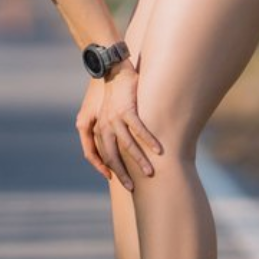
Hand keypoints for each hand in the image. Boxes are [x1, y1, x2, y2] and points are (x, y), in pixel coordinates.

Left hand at [76, 68, 163, 191]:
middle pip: (112, 155)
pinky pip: (139, 129)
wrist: (113, 70)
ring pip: (127, 145)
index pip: (101, 155)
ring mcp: (115, 118)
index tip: (117, 180)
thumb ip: (111, 130)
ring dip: (139, 160)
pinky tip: (159, 150)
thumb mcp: (107, 114)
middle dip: (122, 173)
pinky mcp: (127, 109)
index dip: (107, 169)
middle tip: (132, 187)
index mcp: (99, 129)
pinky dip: (149, 140)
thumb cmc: (113, 95)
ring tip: (150, 172)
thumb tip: (122, 148)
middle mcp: (104, 126)